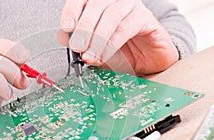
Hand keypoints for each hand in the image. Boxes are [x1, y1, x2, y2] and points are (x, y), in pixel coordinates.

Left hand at [58, 0, 178, 74]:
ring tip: (90, 55)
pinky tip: (105, 54)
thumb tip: (72, 47)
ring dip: (97, 39)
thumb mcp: (96, 50)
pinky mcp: (145, 17)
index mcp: (99, 4)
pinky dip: (112, 43)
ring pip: (110, 15)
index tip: (66, 28)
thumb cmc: (122, 50)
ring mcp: (130, 6)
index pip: (81, 0)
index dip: (71, 12)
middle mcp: (114, 1)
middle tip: (78, 47)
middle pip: (95, 5)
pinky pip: (125, 27)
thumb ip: (84, 46)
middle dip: (83, 29)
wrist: (148, 59)